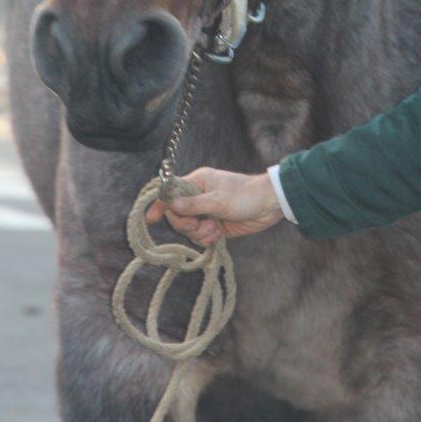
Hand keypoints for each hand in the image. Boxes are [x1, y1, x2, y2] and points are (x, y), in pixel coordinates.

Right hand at [145, 167, 283, 245]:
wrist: (270, 205)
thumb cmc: (245, 196)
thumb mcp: (218, 201)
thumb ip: (193, 204)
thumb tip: (170, 205)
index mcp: (198, 182)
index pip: (172, 192)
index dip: (160, 204)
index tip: (150, 219)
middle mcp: (199, 196)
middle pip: (178, 214)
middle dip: (187, 224)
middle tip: (200, 224)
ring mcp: (207, 211)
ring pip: (189, 228)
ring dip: (199, 233)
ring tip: (214, 229)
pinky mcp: (215, 225)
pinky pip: (201, 236)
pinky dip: (206, 239)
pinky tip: (218, 236)